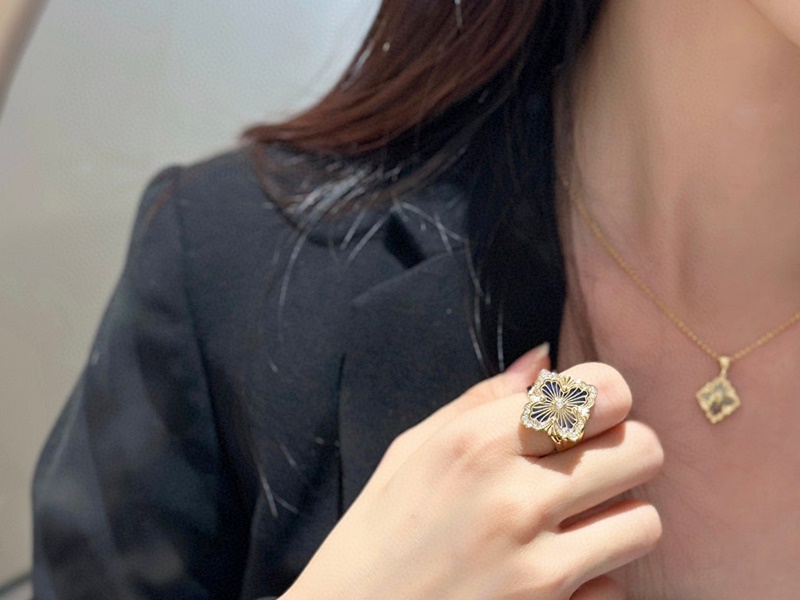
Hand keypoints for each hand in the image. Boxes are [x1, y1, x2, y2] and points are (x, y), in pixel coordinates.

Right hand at [284, 346, 662, 599]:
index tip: (584, 416)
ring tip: (573, 526)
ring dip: (616, 521)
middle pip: (643, 449)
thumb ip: (482, 400)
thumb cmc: (377, 536)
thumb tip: (544, 359)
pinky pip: (617, 587)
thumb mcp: (411, 452)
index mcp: (476, 441)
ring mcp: (538, 566)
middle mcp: (514, 496)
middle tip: (589, 470)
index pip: (604, 391)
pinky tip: (552, 577)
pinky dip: (595, 581)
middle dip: (623, 454)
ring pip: (645, 521)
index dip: (604, 399)